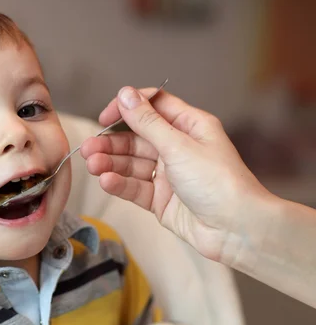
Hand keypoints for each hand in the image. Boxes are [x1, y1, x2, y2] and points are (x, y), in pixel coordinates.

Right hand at [80, 86, 273, 262]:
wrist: (236, 230)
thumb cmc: (218, 183)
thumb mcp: (178, 146)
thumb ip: (148, 122)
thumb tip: (126, 94)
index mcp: (190, 126)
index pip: (153, 107)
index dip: (128, 108)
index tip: (106, 116)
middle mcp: (178, 148)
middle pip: (137, 138)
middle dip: (111, 143)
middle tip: (88, 148)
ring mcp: (169, 175)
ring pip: (132, 164)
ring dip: (111, 164)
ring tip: (92, 165)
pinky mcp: (161, 199)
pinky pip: (135, 187)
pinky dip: (120, 184)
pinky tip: (106, 181)